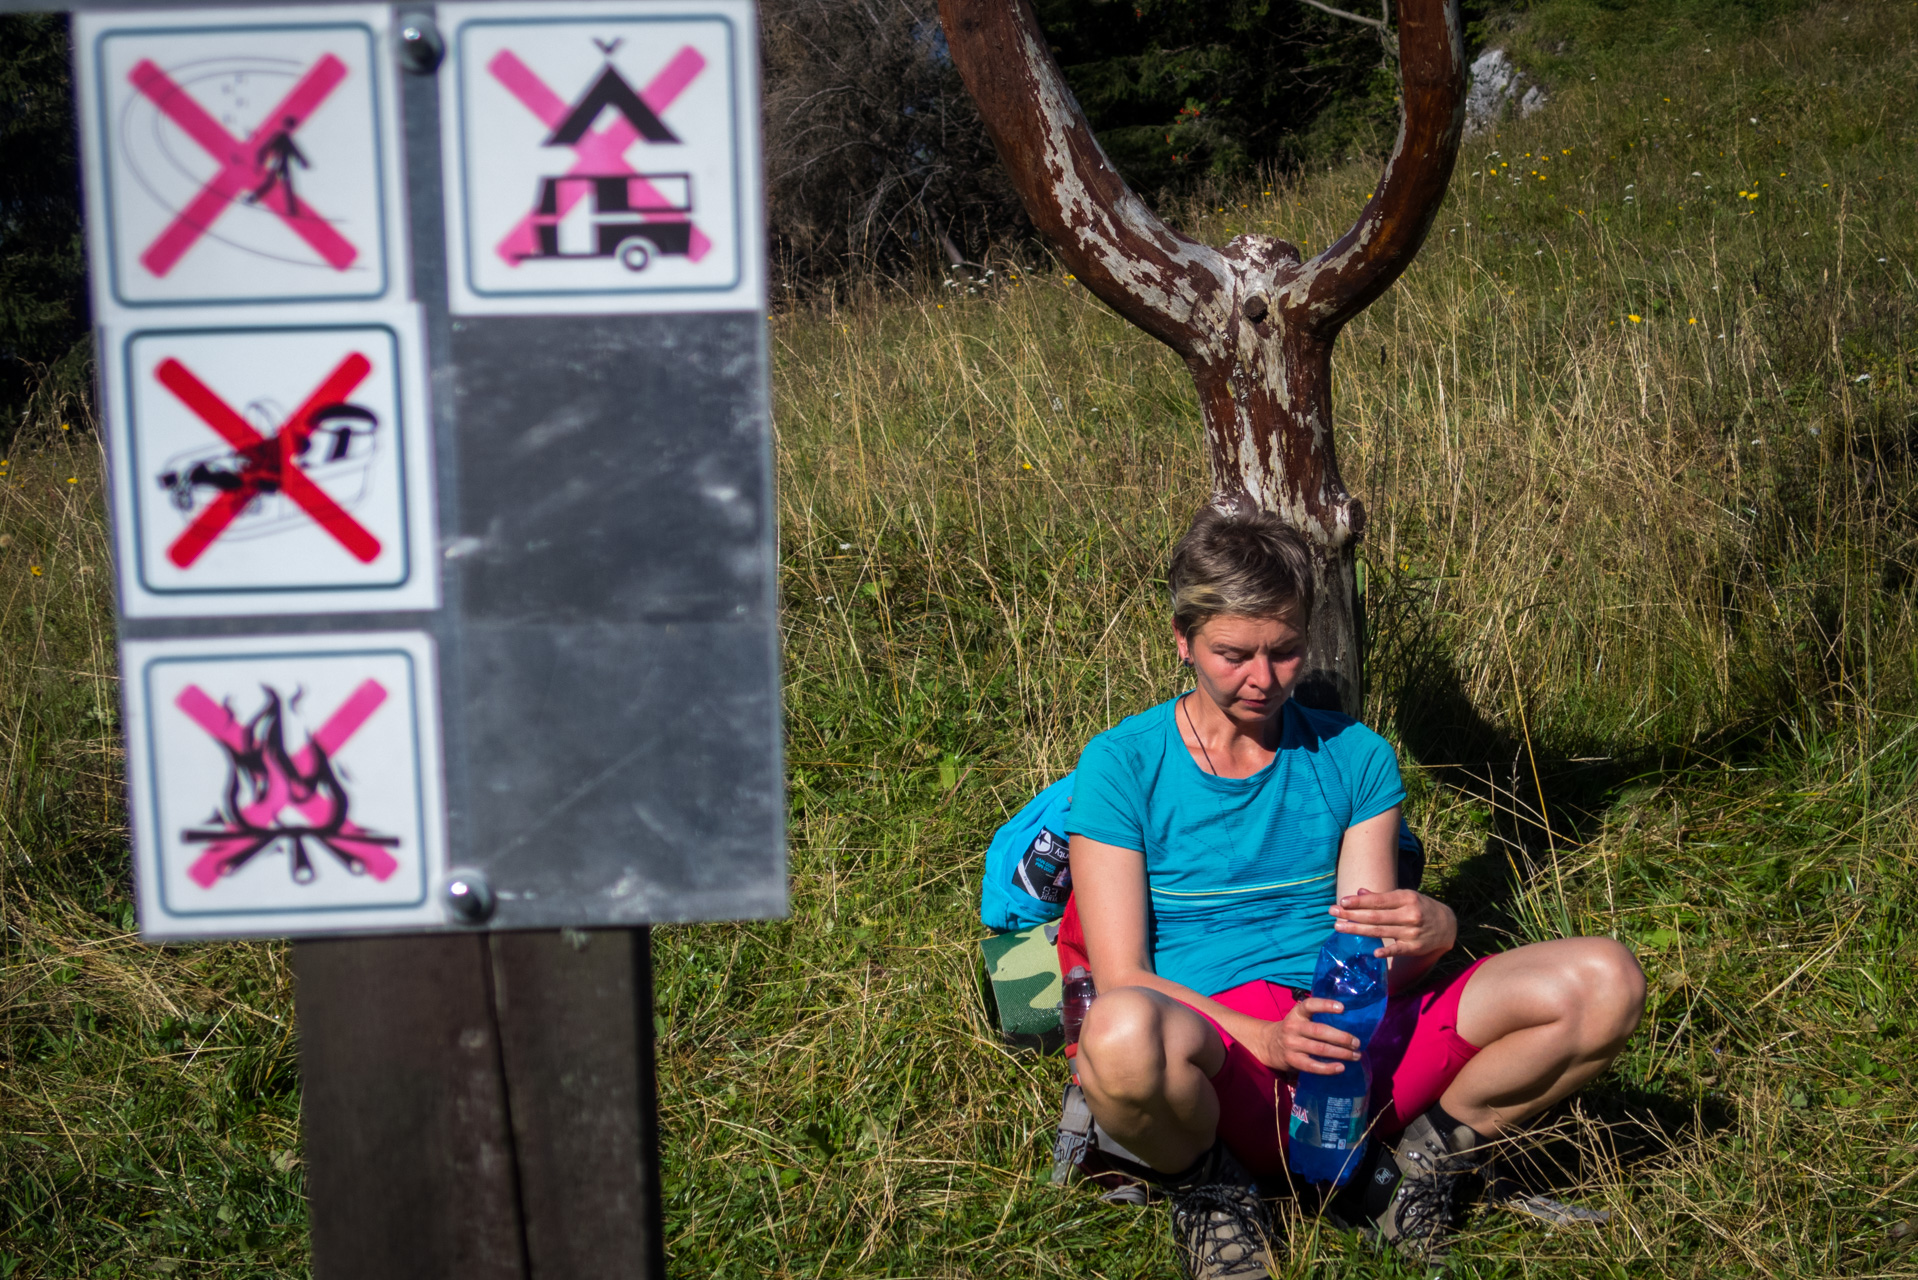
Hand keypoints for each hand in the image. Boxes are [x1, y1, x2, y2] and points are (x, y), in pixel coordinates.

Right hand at [1250, 998, 1362, 1075]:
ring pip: (1320, 1049)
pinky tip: (1340, 1067)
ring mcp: (1292, 1044)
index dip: (1325, 1005)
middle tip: (1357, 1042)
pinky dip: (1328, 1068)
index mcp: (1297, 1014)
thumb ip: (1315, 1018)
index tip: (1342, 1008)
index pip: (1310, 1005)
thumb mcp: (1298, 1018)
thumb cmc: (1292, 1030)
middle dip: (1341, 1037)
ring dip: (1341, 1053)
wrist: (1267, 1045)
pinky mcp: (1292, 1060)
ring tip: (1355, 1055)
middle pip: (1320, 1031)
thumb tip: (1348, 1023)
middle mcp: (1293, 1027)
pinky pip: (1312, 1066)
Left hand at [1328, 887, 1456, 959]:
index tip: (1342, 902)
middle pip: (1376, 916)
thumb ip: (1382, 897)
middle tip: (1333, 913)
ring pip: (1381, 931)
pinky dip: (1387, 952)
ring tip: (1339, 927)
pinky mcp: (1415, 947)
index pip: (1378, 900)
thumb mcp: (1405, 897)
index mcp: (1406, 898)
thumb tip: (1358, 892)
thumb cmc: (1420, 907)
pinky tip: (1374, 953)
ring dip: (1358, 930)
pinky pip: (1398, 950)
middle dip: (1352, 914)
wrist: (1447, 925)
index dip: (1359, 902)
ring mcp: (1413, 932)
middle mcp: (1410, 914)